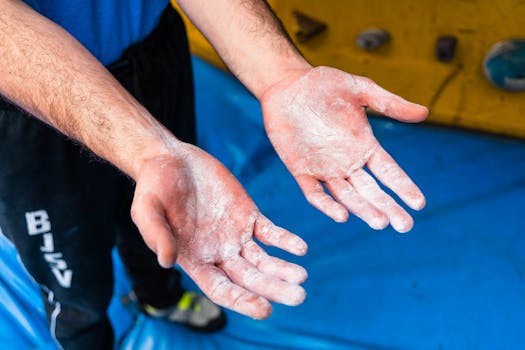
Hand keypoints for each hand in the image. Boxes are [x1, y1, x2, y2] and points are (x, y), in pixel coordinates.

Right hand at [130, 143, 307, 318]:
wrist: (170, 160)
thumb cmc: (152, 188)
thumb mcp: (147, 210)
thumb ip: (156, 235)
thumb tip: (167, 261)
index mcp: (195, 260)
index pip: (221, 288)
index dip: (242, 300)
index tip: (265, 309)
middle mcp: (218, 253)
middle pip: (249, 278)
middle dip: (273, 289)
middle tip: (298, 296)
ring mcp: (236, 235)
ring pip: (264, 259)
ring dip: (283, 269)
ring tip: (302, 276)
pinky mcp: (248, 215)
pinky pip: (270, 232)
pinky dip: (285, 240)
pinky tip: (300, 248)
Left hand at [261, 66, 427, 232]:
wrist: (288, 84)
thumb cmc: (324, 85)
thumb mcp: (361, 90)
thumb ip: (389, 104)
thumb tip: (425, 113)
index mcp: (364, 146)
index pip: (389, 172)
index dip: (403, 187)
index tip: (419, 204)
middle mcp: (347, 162)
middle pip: (371, 191)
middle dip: (388, 207)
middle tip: (404, 226)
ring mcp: (324, 169)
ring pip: (347, 196)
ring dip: (362, 209)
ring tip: (379, 222)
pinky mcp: (301, 170)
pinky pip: (315, 193)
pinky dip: (327, 205)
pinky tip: (341, 216)